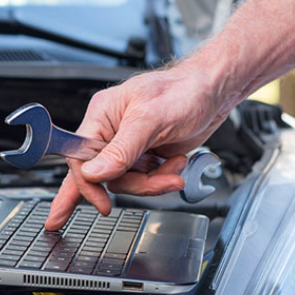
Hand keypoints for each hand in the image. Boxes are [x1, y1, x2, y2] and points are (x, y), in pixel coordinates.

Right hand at [44, 59, 227, 229]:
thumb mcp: (150, 120)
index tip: (101, 203)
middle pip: (104, 175)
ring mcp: (129, 146)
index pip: (80, 156)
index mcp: (102, 115)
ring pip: (126, 181)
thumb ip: (121, 149)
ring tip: (174, 167)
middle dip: (132, 183)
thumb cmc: (183, 91)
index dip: (87, 183)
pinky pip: (144, 181)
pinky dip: (161, 179)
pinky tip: (175, 165)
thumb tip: (93, 173)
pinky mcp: (145, 157)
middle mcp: (111, 132)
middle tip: (136, 193)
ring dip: (153, 181)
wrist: (213, 93)